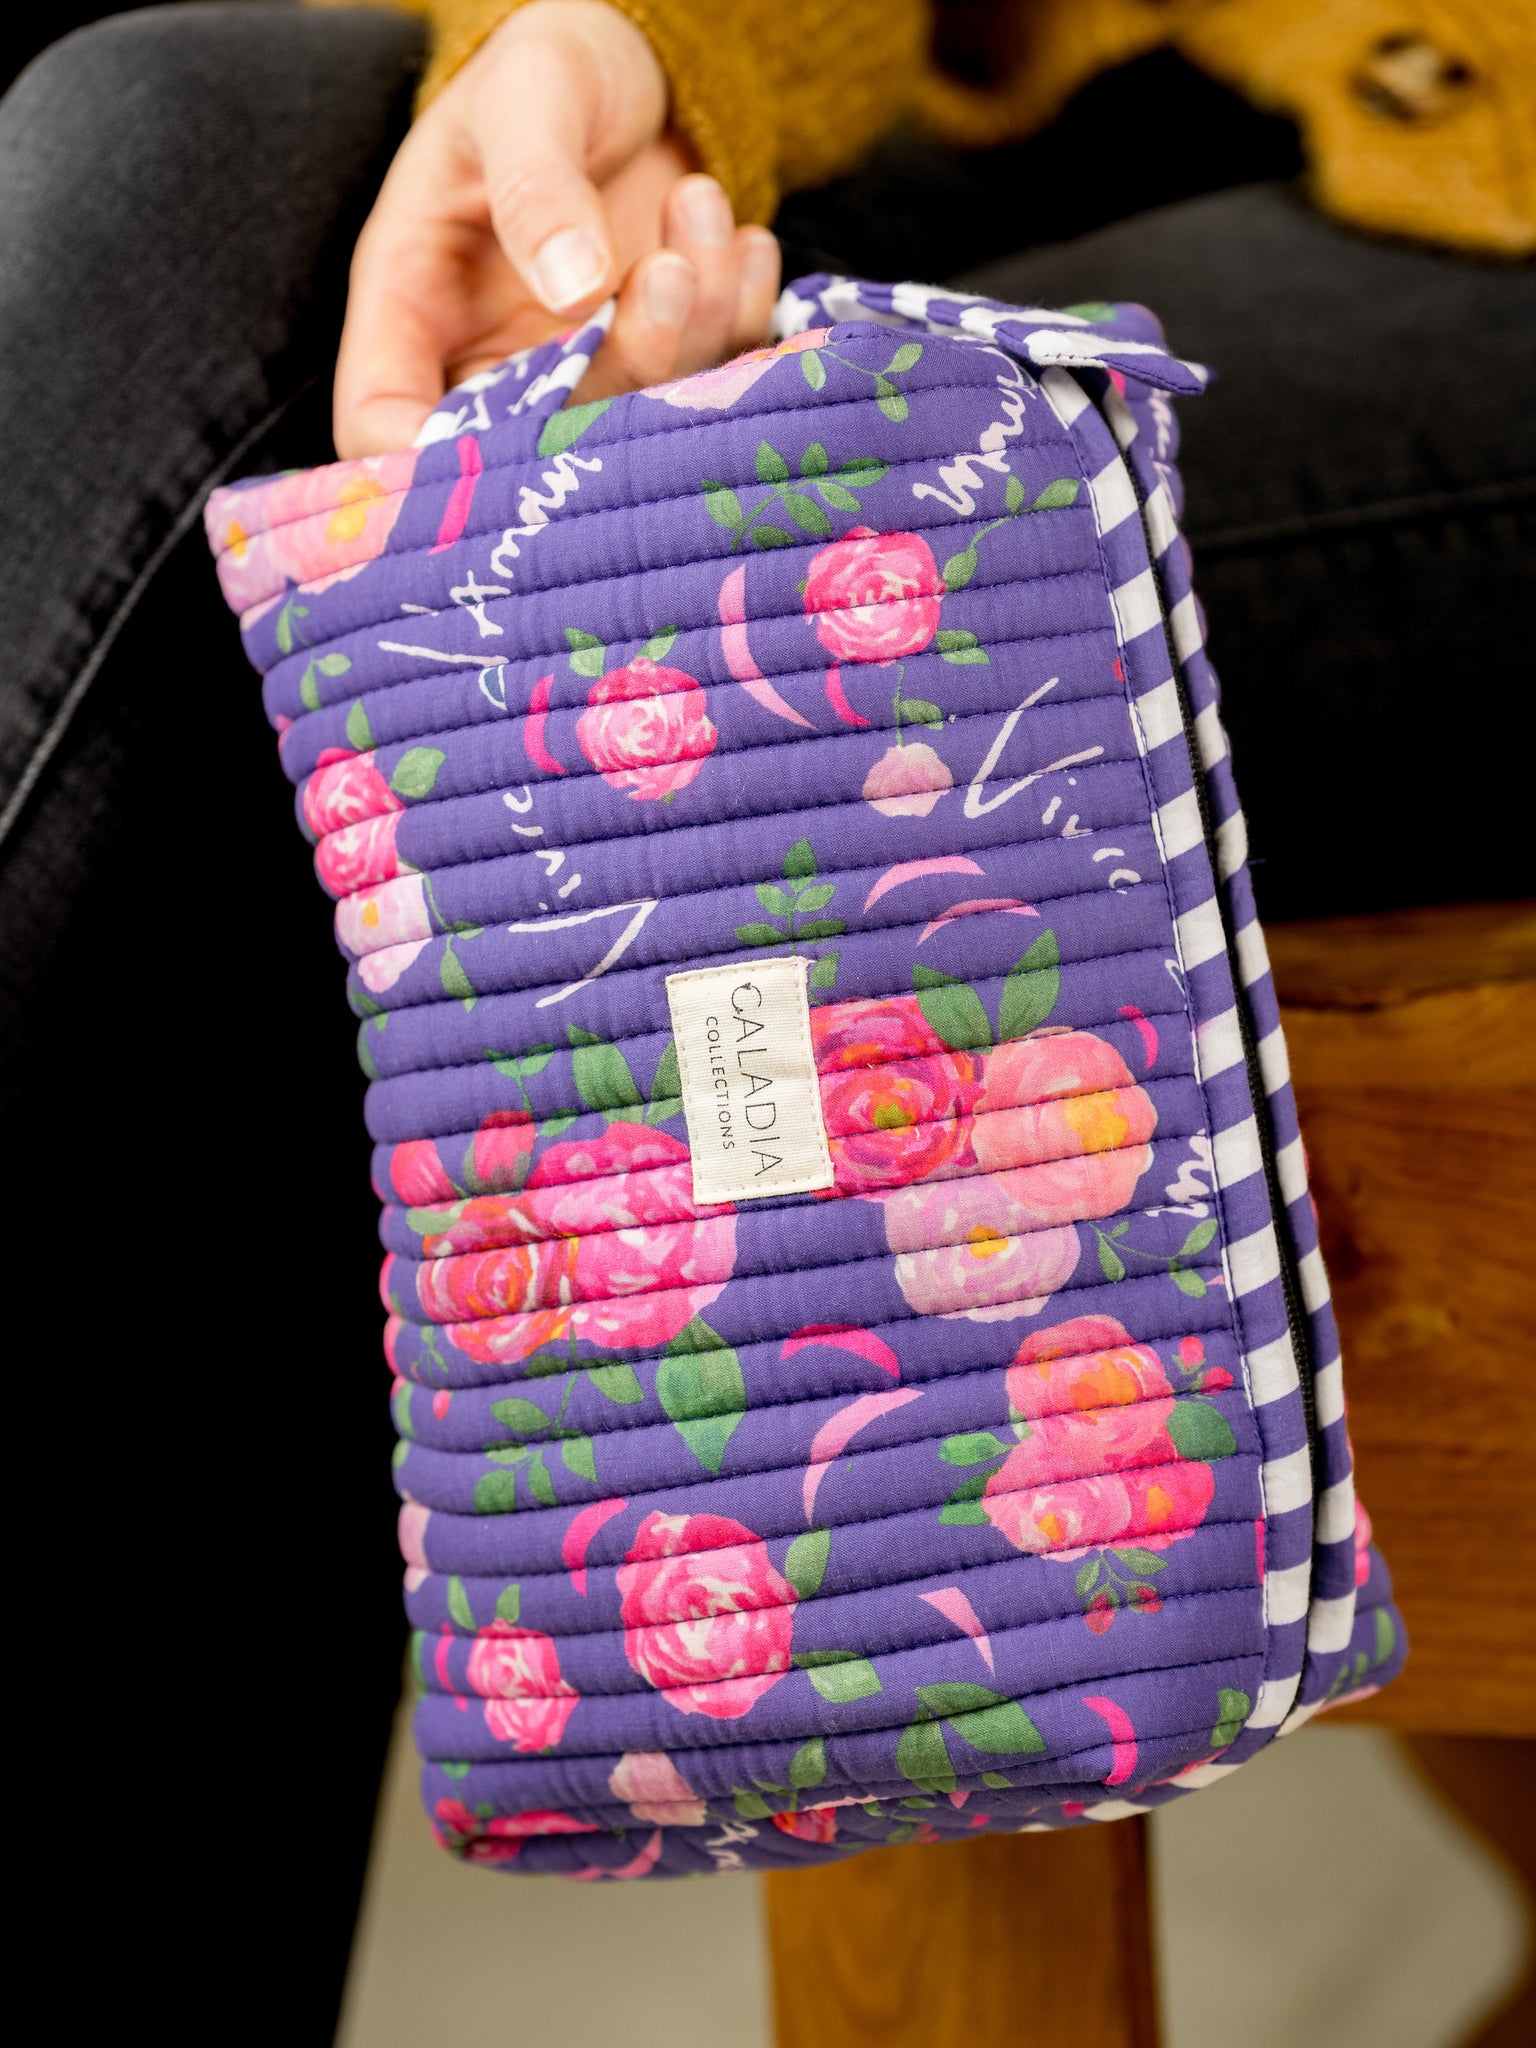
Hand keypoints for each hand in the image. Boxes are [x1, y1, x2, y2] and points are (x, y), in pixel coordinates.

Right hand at [334, 0, 780, 455]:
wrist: (637, 62)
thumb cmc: (548, 72)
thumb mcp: (527, 95)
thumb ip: (536, 187)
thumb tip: (575, 286)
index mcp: (414, 304)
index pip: (387, 420)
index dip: (431, 458)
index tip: (516, 432)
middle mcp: (492, 360)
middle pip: (537, 442)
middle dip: (623, 365)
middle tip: (671, 270)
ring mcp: (580, 372)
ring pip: (636, 419)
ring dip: (694, 325)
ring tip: (700, 204)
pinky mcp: (658, 364)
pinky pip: (706, 386)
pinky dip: (739, 319)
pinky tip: (740, 242)